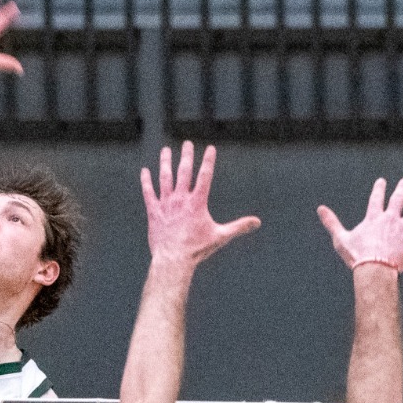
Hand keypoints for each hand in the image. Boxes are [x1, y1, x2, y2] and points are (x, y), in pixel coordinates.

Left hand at [141, 142, 261, 265]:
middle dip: (186, 155)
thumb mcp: (221, 236)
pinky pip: (148, 192)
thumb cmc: (198, 248)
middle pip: (184, 171)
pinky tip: (145, 171)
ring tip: (166, 150)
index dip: (208, 160)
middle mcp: (181, 199)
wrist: (173, 259)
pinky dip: (146, 181)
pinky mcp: (154, 211)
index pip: (205, 176)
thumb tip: (257, 222)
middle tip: (187, 143)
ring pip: (165, 178)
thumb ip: (239, 226)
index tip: (210, 148)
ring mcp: (166, 204)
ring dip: (165, 162)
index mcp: (197, 202)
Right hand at [318, 178, 402, 272]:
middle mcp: (390, 220)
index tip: (382, 181)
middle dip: (402, 189)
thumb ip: (332, 222)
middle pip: (398, 200)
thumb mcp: (341, 238)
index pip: (377, 198)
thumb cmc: (357, 255)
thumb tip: (320, 208)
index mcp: (374, 217)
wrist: (375, 268)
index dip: (380, 188)